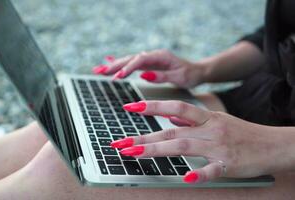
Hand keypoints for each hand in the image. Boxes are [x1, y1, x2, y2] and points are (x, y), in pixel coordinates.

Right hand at [92, 49, 205, 87]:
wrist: (197, 71)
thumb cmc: (190, 74)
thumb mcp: (179, 77)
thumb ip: (162, 76)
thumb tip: (145, 75)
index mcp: (161, 56)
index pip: (141, 60)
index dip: (129, 68)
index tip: (119, 76)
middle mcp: (153, 56)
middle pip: (131, 59)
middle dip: (115, 65)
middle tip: (101, 72)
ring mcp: (150, 60)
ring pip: (129, 61)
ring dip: (114, 66)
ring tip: (98, 71)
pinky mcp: (148, 65)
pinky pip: (131, 64)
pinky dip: (120, 64)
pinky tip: (108, 62)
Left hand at [110, 100, 284, 183]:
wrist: (274, 144)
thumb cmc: (242, 133)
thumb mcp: (217, 120)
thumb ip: (192, 119)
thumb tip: (170, 119)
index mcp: (207, 118)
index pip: (175, 108)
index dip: (152, 107)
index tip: (130, 107)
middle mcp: (210, 130)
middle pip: (172, 132)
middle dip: (144, 137)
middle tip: (121, 143)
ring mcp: (219, 147)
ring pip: (184, 146)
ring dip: (157, 150)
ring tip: (134, 153)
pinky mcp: (230, 164)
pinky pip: (212, 170)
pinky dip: (198, 173)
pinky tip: (184, 178)